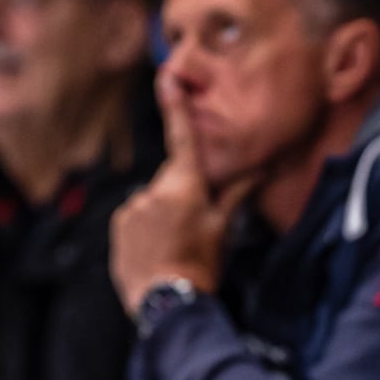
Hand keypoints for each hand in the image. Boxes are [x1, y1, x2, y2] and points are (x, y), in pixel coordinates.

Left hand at [109, 72, 255, 315]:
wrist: (166, 301)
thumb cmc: (202, 264)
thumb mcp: (224, 229)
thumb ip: (236, 194)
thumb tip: (261, 168)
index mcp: (184, 185)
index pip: (183, 139)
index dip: (176, 107)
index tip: (169, 77)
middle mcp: (153, 189)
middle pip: (173, 180)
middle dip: (184, 194)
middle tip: (198, 227)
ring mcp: (132, 207)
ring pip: (154, 201)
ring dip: (165, 215)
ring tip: (177, 246)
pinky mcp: (118, 226)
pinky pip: (137, 218)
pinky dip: (148, 229)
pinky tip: (159, 252)